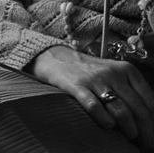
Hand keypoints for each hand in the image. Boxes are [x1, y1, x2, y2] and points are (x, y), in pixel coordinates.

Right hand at [30, 45, 153, 147]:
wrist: (57, 57)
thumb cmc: (90, 71)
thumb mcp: (114, 73)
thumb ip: (131, 90)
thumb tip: (147, 118)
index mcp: (127, 70)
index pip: (149, 100)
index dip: (153, 121)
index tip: (153, 134)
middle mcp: (113, 73)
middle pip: (138, 108)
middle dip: (145, 130)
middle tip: (146, 143)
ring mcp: (95, 79)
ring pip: (120, 110)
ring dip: (129, 129)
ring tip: (131, 137)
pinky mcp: (77, 85)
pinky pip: (94, 107)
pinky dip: (104, 120)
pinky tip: (108, 126)